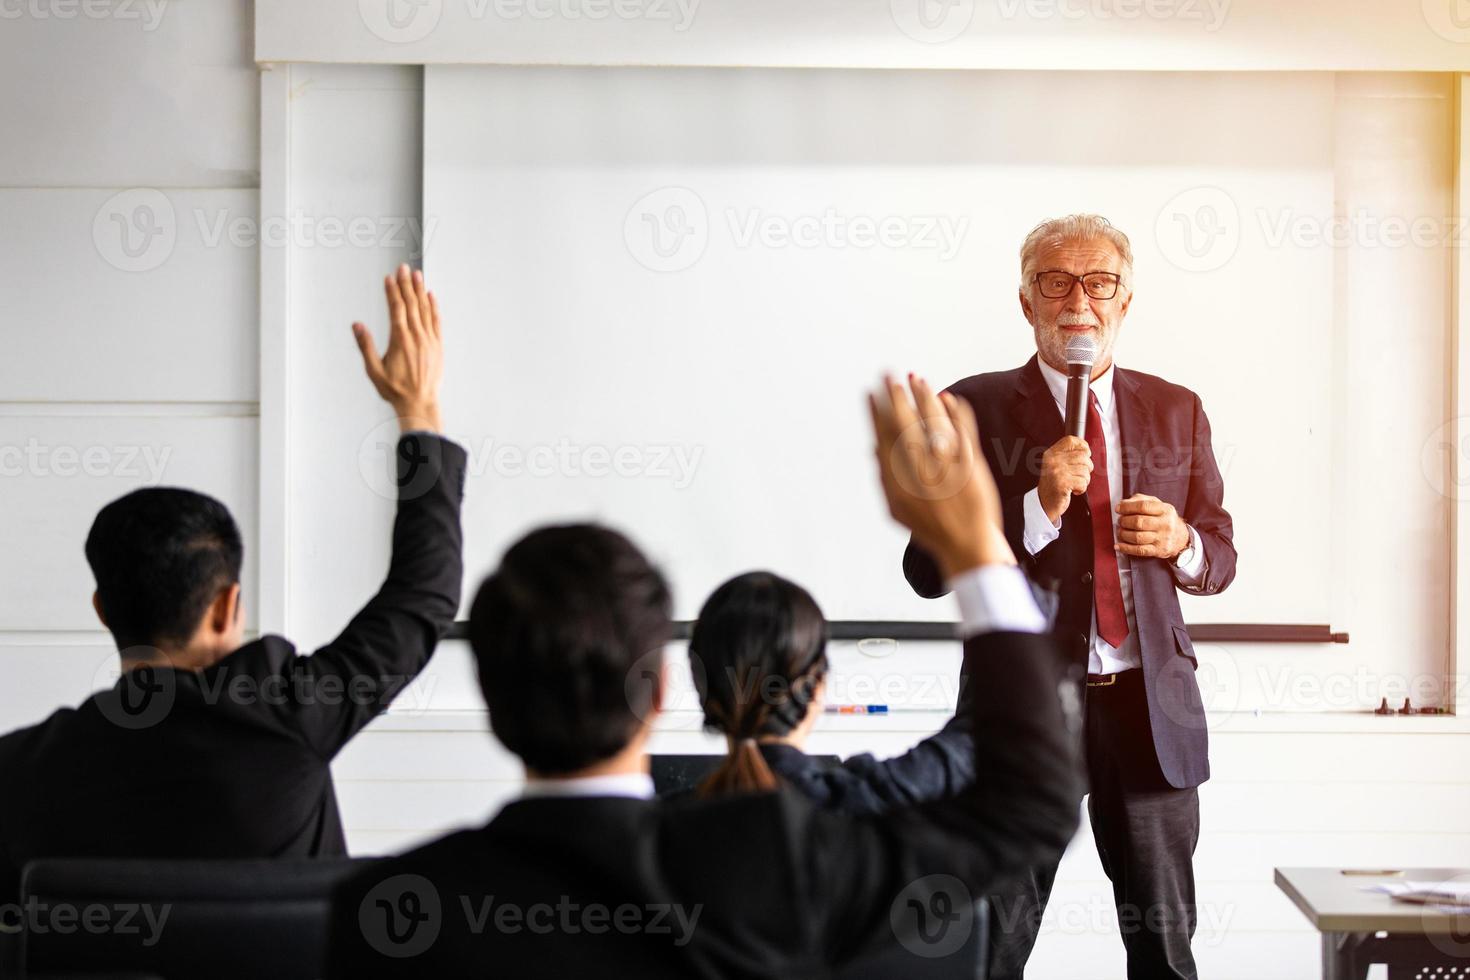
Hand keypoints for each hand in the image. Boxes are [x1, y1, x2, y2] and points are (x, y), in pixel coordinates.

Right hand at [353, 264, 443, 433]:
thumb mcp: (374, 370)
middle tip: (403, 268)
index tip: (389, 278)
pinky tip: (431, 296)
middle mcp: (416, 336)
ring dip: (420, 290)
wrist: (420, 402)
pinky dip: (434, 306)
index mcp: (400, 340)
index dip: (392, 291)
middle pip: (411, 304)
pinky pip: (436, 321)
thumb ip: (365, 346)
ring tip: (417, 274)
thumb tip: (357, 326)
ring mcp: (429, 340)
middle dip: (406, 284)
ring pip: (425, 309)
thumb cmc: (396, 389)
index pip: (396, 308)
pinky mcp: (437, 345)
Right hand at [868, 374, 1014, 577]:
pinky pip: (962, 431)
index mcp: (899, 482)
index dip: (876, 412)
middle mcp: (921, 473)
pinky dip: (956, 412)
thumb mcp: (897, 508)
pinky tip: (948, 398)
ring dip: (923, 397)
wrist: (966, 543)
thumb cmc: (929, 526)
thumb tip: (875, 447)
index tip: (871, 392)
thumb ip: (885, 478)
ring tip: (916, 379)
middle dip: (895, 397)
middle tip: (889, 375)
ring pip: (933, 423)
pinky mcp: (971, 466)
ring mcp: (947, 468)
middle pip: (905, 425)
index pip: (884, 438)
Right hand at [1037, 435, 1092, 524]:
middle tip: (1079, 475)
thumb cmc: (1053, 486)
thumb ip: (1067, 456)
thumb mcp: (1056, 466)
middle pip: (1083, 456)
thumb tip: (1086, 450)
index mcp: (1051, 454)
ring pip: (1085, 470)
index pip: (1070, 440)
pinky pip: (1083, 482)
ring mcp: (1057, 472)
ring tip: (1074, 484)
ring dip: (1084, 480)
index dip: (1082, 445)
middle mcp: (1053, 461)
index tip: (1086, 453)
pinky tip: (1073, 490)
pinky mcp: (1062, 483)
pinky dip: (1082, 488)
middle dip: (1087, 468)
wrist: (1044, 504)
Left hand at [1115, 494, 1189, 559]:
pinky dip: (1125, 548)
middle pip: (1138, 522)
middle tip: (1120, 521)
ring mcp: (1162, 538)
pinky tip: (1118, 545)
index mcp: (1165, 510)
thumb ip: (1140, 500)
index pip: (1143, 506)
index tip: (1118, 509)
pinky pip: (1139, 550)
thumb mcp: (1157, 505)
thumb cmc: (1164, 519)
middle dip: (1124, 521)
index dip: (1127, 507)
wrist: (1181, 537)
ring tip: (1120, 531)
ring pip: (1137, 537)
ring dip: (1123, 534)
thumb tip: (1122, 503)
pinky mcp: (1158, 550)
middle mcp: (1165, 524)